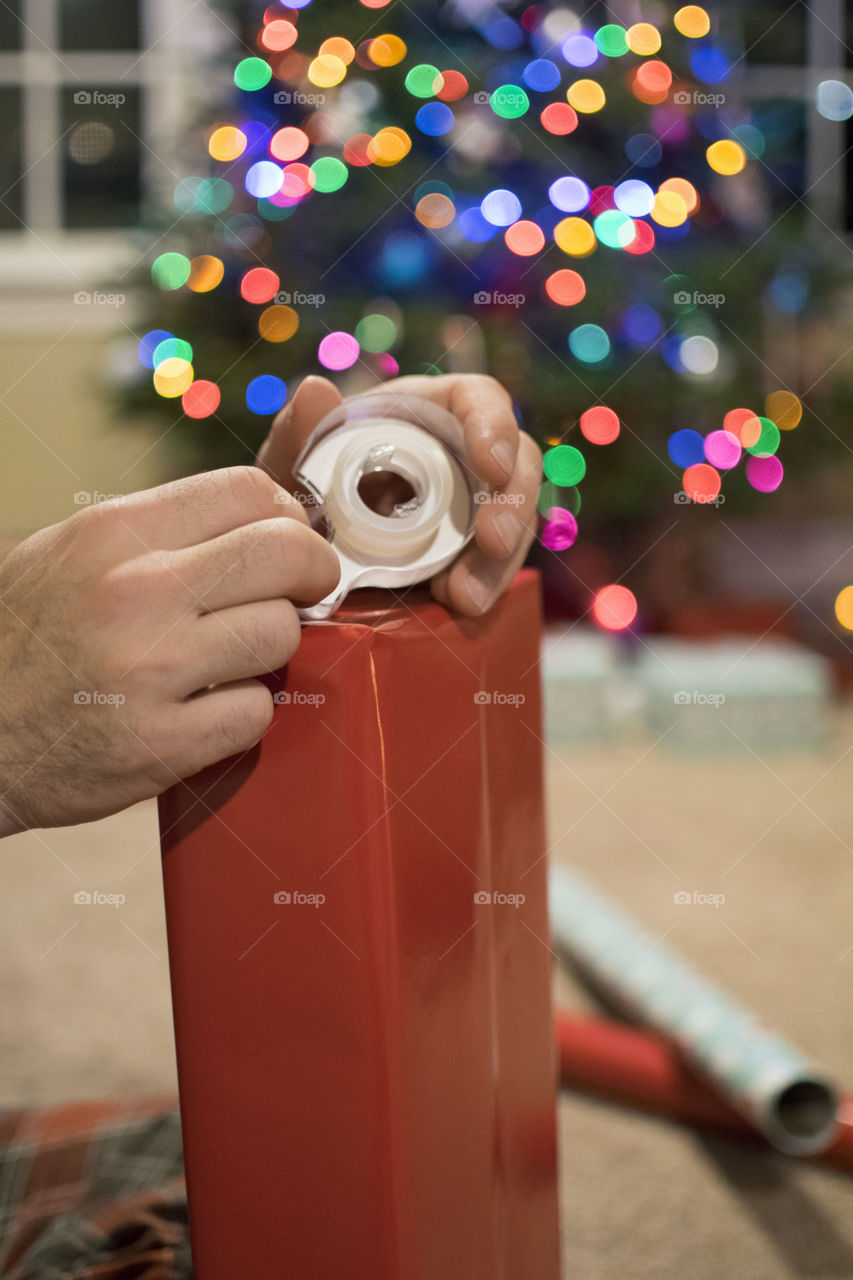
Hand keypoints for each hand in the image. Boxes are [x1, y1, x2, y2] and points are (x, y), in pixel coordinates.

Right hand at [0, 467, 338, 833]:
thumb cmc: (27, 638)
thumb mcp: (73, 552)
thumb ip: (169, 521)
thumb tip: (284, 463)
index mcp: (112, 533)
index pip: (249, 491)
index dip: (288, 517)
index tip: (288, 542)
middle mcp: (133, 591)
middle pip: (284, 554)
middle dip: (313, 573)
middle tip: (304, 592)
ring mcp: (148, 669)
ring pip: (279, 635)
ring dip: (272, 649)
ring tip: (235, 657)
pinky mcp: (159, 744)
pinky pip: (256, 712)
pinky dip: (243, 713)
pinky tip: (207, 710)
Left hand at [257, 373, 540, 615]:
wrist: (305, 552)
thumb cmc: (305, 488)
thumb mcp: (295, 462)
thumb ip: (298, 429)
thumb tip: (315, 388)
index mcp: (428, 413)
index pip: (480, 402)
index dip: (494, 427)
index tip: (490, 465)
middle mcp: (462, 457)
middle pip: (516, 466)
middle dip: (513, 505)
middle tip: (493, 543)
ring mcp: (473, 510)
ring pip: (513, 525)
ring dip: (499, 562)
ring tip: (467, 599)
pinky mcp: (472, 556)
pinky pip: (493, 569)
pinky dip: (484, 589)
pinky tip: (460, 612)